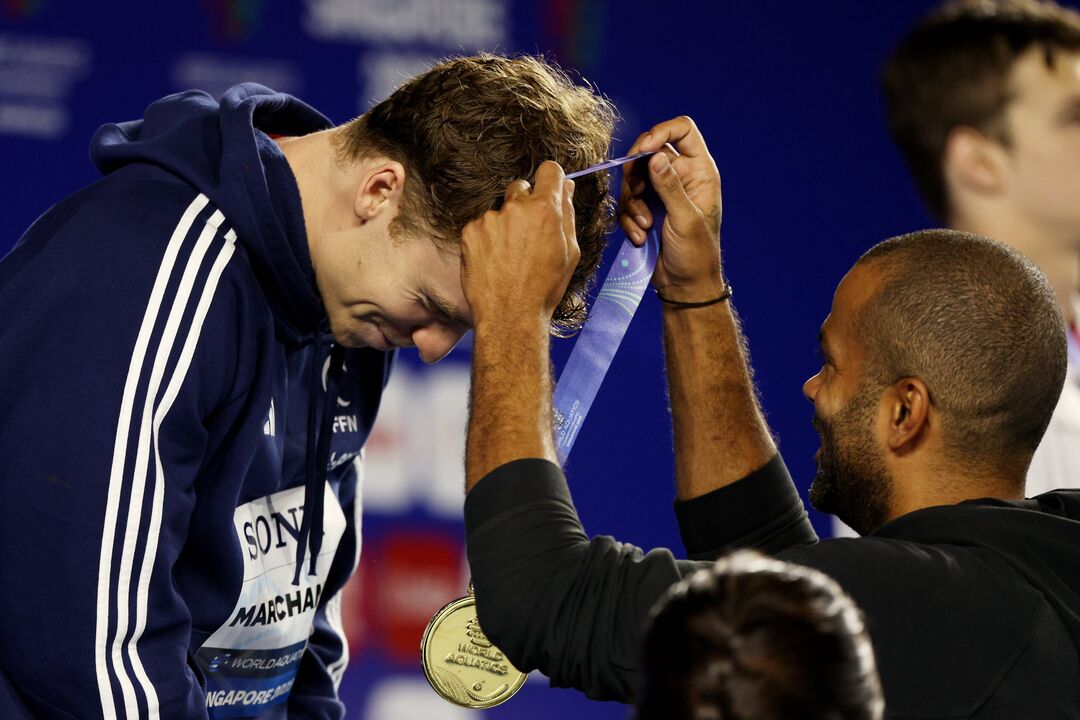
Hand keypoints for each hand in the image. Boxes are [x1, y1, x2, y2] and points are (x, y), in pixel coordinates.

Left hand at [461, 161, 578, 330]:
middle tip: (527, 235)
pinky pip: (481, 226)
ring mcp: (490, 219)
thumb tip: (566, 188)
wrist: (510, 315)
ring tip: (509, 256)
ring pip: (500, 211)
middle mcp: (516, 208)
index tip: (548, 189)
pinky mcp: (470, 232)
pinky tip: (494, 261)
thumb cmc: (544, 288)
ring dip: (505, 225)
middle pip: (521, 187)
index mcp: (545, 210)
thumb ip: (567, 215)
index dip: (550, 179)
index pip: (548, 171)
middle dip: (525, 204)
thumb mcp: (569, 253)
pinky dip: (486, 239)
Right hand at [618, 116, 723, 300]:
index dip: (660, 132)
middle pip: (648, 152)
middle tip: (634, 194)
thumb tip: (656, 156)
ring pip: (634, 178)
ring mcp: (662, 192)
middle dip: (636, 174)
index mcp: (699, 171)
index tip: (642, 150)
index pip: (682, 130)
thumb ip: (670, 187)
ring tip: (644, 227)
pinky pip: (628, 202)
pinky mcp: (646, 209)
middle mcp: (681, 176)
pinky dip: (629, 219)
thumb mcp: (686, 219)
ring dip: (632, 202)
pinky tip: (640, 237)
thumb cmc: (697, 254)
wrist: (685, 286)